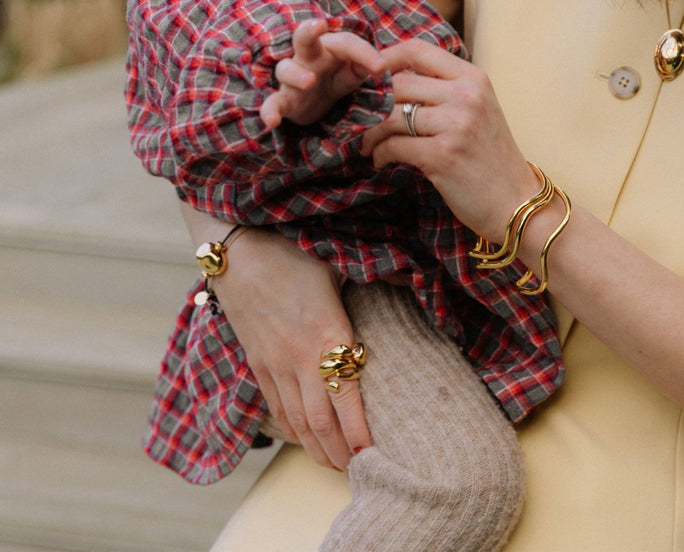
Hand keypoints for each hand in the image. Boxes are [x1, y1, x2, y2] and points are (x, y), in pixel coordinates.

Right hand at [210, 227, 371, 469]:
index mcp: (326, 332)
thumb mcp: (337, 259)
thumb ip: (378, 271)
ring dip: (316, 448)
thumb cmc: (290, 249)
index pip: (345, 395)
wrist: (235, 247)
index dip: (359, 431)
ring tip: (336, 465)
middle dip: (340, 452)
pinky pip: (274, 405)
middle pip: (320, 421)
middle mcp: (297, 356)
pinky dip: (291, 429)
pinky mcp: (256, 360)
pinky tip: (303, 438)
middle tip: (360, 472)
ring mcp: (273, 361)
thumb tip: (413, 275)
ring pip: (295, 420)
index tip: (374, 454)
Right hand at [260, 19, 385, 127]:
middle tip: (318, 25)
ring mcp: (293, 78)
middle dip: (309, 30)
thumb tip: (381, 65)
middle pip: (304, 38)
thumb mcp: (355, 70)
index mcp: (328, 47)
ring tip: (309, 81)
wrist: (316, 101)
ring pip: (285, 69)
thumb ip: (366, 64)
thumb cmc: (337, 76)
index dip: (364, 52)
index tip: (381, 67)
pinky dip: (269, 111)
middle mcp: (308, 58)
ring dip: (295, 74)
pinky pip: (272, 103)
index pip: (346, 43)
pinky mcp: (284, 101)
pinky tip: (271, 121)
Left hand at [360, 39, 535, 243]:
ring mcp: (456, 125)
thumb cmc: (489, 157)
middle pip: (398, 83)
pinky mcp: (443, 155)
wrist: (516, 202)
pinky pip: (394, 145)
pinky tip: (380, 160)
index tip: (369, 77)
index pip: (418, 50)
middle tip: (361, 118)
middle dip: (371, 103)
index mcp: (473, 78)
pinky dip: (380, 153)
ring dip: (370, 132)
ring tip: (368, 144)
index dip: (386, 58)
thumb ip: (444, 90)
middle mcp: (467, 96)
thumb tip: (392, 78)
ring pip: (391, 115)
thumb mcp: (477, 110)